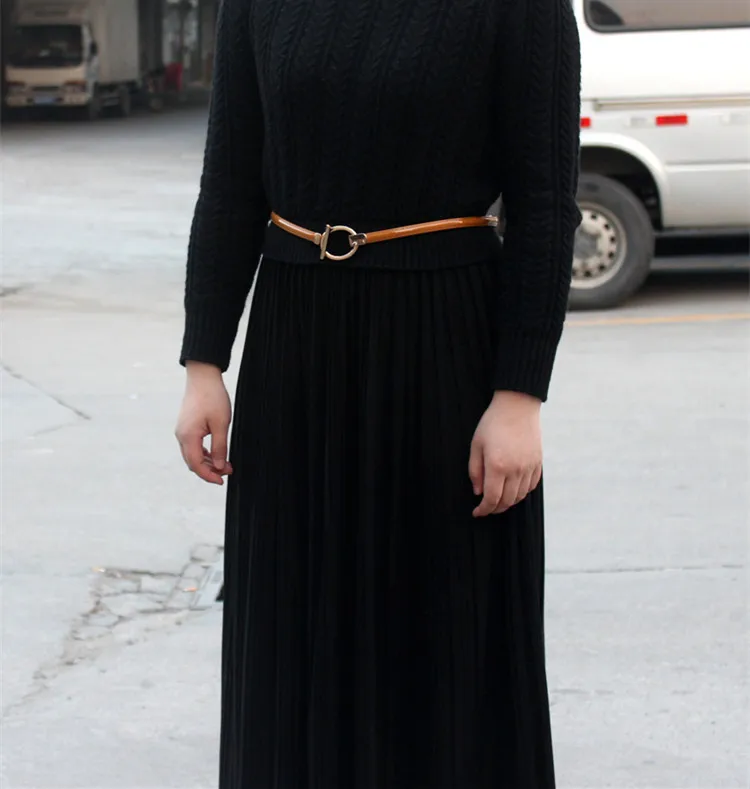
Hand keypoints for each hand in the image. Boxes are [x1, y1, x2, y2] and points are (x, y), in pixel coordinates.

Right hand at [175, 362, 233, 484]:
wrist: (203, 377)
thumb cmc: (213, 397)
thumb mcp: (221, 424)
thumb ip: (220, 447)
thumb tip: (220, 467)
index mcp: (188, 436)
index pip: (196, 465)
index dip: (209, 476)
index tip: (222, 481)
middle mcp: (181, 435)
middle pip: (192, 462)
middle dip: (210, 470)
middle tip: (228, 472)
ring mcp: (181, 431)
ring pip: (192, 455)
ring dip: (207, 462)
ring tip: (226, 464)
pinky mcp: (185, 426)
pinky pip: (192, 446)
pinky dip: (203, 453)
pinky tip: (216, 454)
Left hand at [469, 391, 542, 516]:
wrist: (517, 405)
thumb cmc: (493, 423)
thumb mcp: (476, 445)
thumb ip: (475, 471)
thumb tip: (478, 492)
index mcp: (497, 466)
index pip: (491, 498)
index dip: (484, 510)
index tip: (477, 513)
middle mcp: (515, 469)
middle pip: (507, 501)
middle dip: (495, 509)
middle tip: (486, 508)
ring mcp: (529, 466)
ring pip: (520, 496)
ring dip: (509, 502)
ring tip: (499, 500)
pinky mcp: (538, 462)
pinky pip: (531, 485)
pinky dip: (522, 492)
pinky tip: (514, 490)